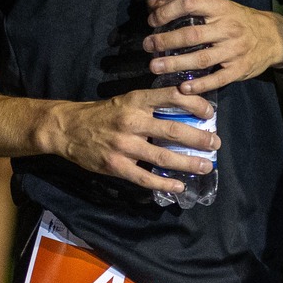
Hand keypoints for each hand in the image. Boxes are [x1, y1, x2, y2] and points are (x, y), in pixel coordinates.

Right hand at [41, 86, 218, 194]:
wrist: (67, 128)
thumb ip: (152, 105)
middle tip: (215, 144)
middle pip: (174, 130)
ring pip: (163, 157)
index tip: (210, 113)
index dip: (195, 104)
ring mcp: (124, 145)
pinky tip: (179, 185)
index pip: (172, 97)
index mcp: (137, 100)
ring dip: (188, 163)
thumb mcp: (127, 100)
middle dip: (199, 139)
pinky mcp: (116, 165)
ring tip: (205, 166)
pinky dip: (164, 184)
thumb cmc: (103, 114)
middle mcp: (132, 121)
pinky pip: (145, 177)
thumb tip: (185, 112)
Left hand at [143, 0, 282, 92]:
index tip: (152, 20)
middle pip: (192, 34)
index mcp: (220, 8)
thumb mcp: (216, 7)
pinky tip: (182, 87)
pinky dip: (199, 84)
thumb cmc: (238, 19)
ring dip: (175, 63)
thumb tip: (153, 0)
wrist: (273, 37)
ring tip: (155, 66)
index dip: (168, 11)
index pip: (190, 4)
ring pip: (201, 58)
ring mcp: (234, 50)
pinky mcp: (239, 69)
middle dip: (166, 41)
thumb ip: (184, 4)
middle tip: (147, 46)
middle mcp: (227, 28)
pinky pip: (217, 79)